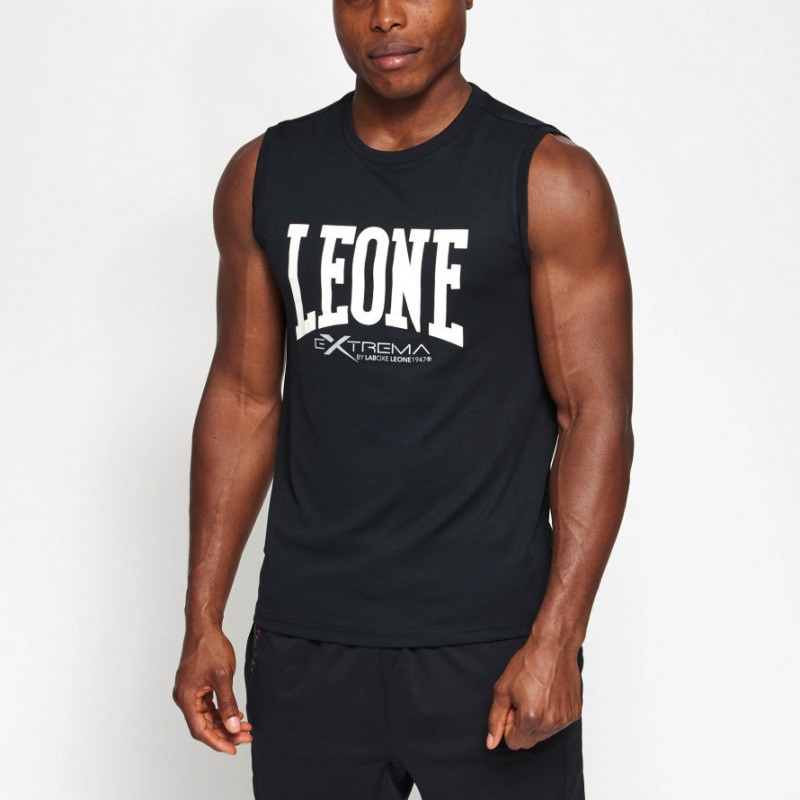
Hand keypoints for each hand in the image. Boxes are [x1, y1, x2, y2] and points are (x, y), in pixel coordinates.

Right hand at [172, 626, 253, 754]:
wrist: (204, 627)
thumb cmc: (210, 648)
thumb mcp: (223, 676)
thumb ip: (228, 703)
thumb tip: (233, 726)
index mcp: (186, 698)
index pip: (200, 730)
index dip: (217, 742)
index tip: (233, 749)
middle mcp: (185, 698)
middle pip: (204, 725)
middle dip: (225, 733)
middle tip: (246, 736)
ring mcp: (190, 693)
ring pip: (207, 717)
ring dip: (225, 723)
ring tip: (245, 727)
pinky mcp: (196, 687)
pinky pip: (208, 706)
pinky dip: (222, 712)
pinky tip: (237, 714)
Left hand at [486, 635, 581, 750]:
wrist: (554, 647)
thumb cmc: (528, 663)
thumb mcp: (503, 688)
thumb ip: (495, 719)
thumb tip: (491, 743)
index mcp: (530, 718)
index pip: (514, 743)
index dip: (508, 726)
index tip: (510, 709)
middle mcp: (550, 722)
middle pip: (529, 742)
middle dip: (521, 726)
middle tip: (521, 701)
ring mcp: (565, 719)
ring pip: (544, 735)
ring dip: (537, 722)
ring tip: (536, 696)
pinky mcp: (575, 713)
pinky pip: (558, 725)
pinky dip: (551, 715)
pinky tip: (548, 696)